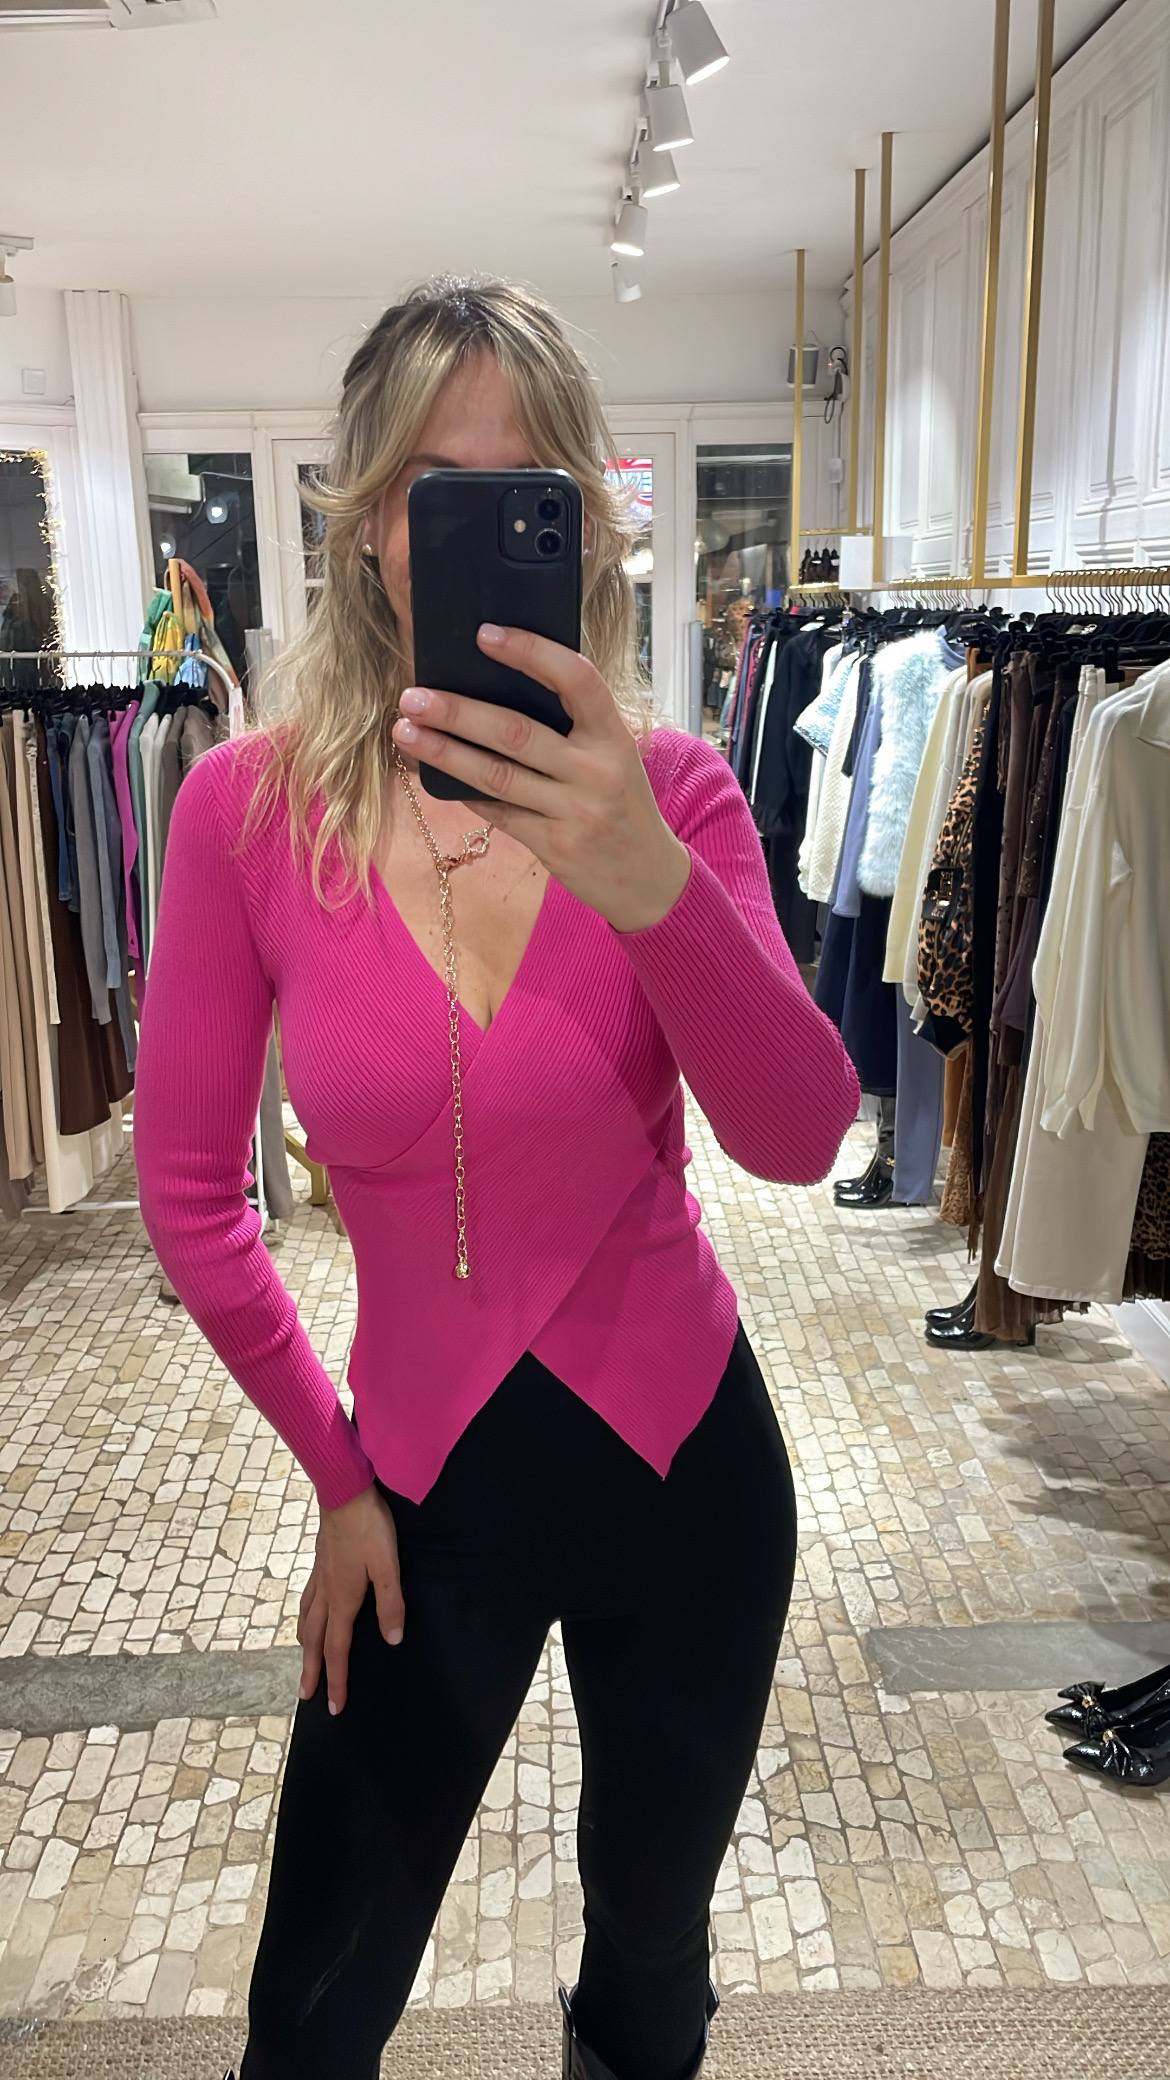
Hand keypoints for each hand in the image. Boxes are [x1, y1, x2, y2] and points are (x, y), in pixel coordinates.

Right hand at [297, 1482, 404, 1714]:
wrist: (344, 1491)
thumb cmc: (369, 1527)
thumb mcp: (388, 1566)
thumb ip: (390, 1603)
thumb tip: (391, 1639)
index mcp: (343, 1599)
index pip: (338, 1649)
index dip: (336, 1679)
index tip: (334, 1706)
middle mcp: (326, 1593)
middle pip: (315, 1641)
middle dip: (312, 1670)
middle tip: (306, 1695)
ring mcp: (320, 1576)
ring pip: (307, 1620)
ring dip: (306, 1645)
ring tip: (305, 1659)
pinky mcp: (319, 1562)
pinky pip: (307, 1599)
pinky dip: (305, 1616)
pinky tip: (309, 1613)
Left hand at [390, 625, 691, 933]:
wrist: (649, 878)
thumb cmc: (622, 805)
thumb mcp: (615, 757)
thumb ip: (574, 729)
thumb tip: (498, 692)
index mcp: (613, 736)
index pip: (576, 680)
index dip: (532, 652)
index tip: (486, 634)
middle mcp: (595, 771)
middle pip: (515, 732)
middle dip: (457, 712)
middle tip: (413, 695)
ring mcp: (574, 811)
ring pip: (496, 775)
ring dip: (444, 752)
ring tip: (405, 732)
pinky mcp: (555, 846)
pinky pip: (499, 812)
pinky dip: (464, 792)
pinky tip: (435, 776)